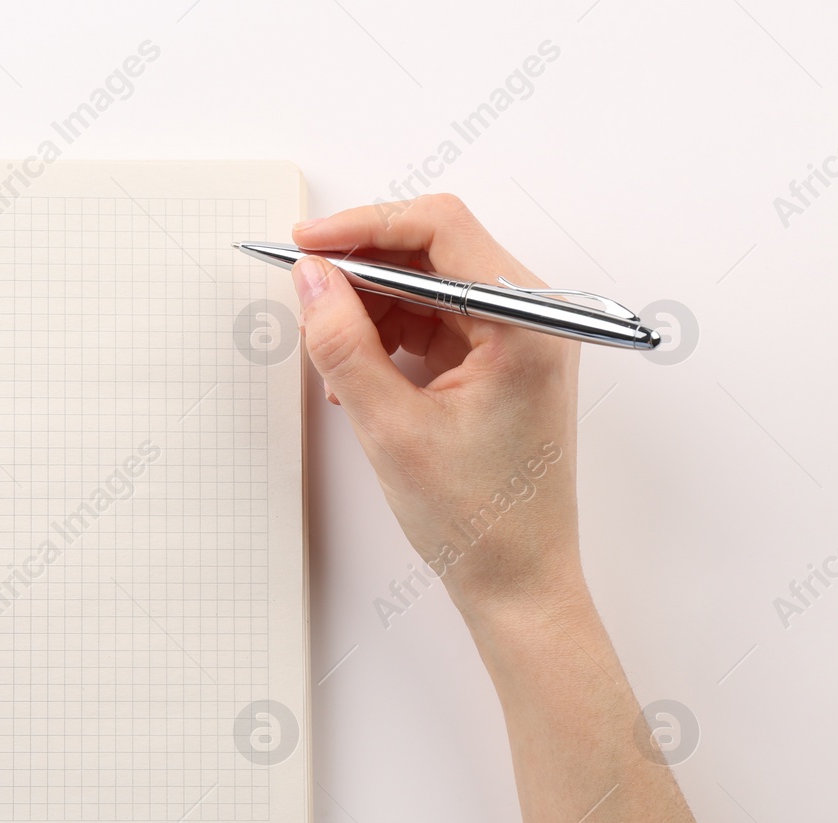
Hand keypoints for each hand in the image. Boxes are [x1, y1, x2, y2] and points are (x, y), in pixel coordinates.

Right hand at [292, 194, 581, 611]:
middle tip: (304, 290)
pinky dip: (390, 336)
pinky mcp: (499, 362)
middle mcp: (533, 318)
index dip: (364, 226)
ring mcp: (518, 339)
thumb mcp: (390, 428)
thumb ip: (344, 344)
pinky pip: (435, 322)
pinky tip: (356, 372)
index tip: (306, 242)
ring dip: (372, 307)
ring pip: (429, 286)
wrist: (517, 581)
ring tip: (330, 352)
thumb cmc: (477, 519)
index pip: (441, 230)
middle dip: (362, 267)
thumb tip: (310, 279)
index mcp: (526, 323)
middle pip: (435, 250)